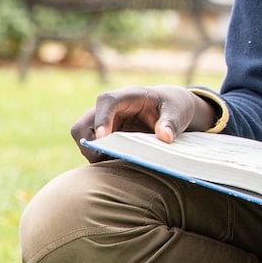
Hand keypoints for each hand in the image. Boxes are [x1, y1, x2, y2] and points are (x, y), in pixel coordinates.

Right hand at [70, 86, 214, 162]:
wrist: (170, 109)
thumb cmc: (173, 106)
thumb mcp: (178, 111)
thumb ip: (171, 122)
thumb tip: (165, 137)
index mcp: (126, 96)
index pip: (106, 102)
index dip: (102, 119)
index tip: (103, 137)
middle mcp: (108, 110)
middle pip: (82, 126)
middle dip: (89, 145)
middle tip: (108, 158)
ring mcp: (103, 125)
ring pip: (83, 141)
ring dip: (95, 155)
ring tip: (118, 163)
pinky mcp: (104, 138)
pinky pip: (92, 151)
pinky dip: (101, 160)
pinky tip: (119, 166)